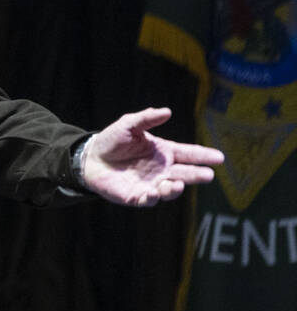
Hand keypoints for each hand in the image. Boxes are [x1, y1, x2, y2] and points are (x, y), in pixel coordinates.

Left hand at [81, 107, 223, 206]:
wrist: (91, 158)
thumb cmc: (112, 140)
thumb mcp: (129, 125)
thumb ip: (146, 118)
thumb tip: (166, 111)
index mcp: (164, 152)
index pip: (188, 153)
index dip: (204, 156)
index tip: (219, 158)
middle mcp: (161, 170)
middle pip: (185, 174)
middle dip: (197, 175)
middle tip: (208, 175)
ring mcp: (151, 184)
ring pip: (170, 190)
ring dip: (175, 189)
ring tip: (176, 184)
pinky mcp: (135, 196)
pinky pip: (147, 200)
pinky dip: (152, 198)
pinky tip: (153, 192)